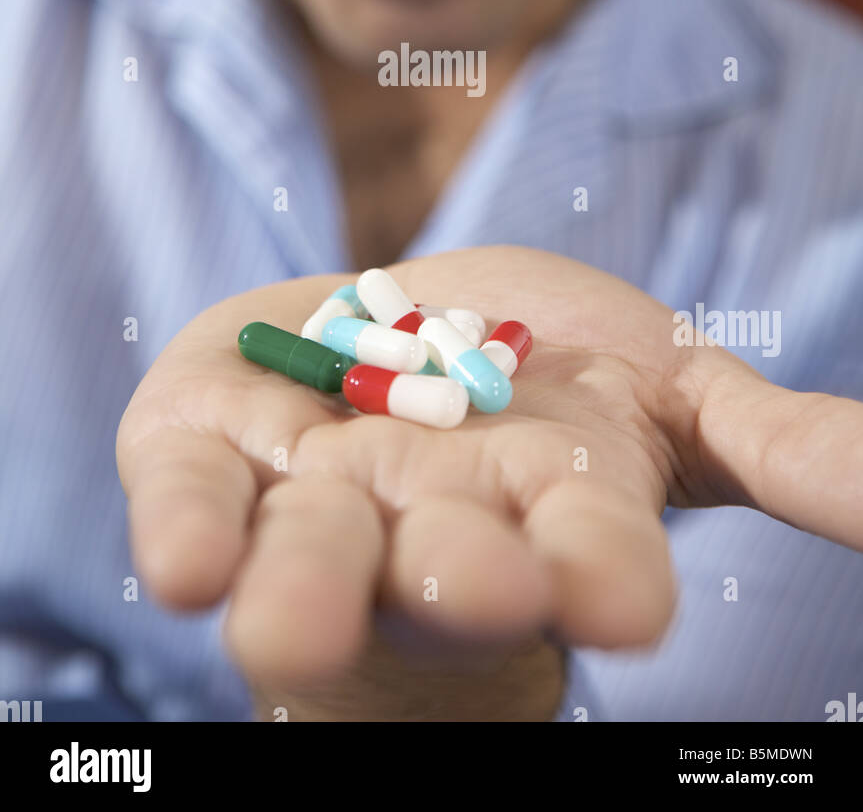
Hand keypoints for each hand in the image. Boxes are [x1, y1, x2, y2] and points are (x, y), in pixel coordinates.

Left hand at [116, 245, 862, 720]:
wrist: (393, 334)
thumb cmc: (546, 375)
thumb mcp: (669, 392)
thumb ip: (777, 445)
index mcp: (550, 512)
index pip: (589, 553)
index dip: (603, 569)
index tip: (624, 598)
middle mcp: (432, 522)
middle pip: (445, 567)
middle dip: (460, 579)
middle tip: (480, 587)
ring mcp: (316, 491)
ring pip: (310, 551)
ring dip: (304, 585)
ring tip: (285, 626)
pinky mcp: (213, 445)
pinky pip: (193, 496)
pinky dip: (189, 526)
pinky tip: (184, 564)